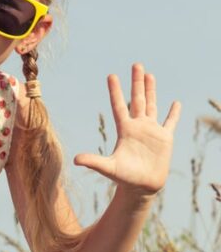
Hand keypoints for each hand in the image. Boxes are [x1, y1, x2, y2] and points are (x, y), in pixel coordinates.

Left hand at [73, 64, 180, 195]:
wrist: (141, 187)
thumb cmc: (124, 178)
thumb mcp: (108, 168)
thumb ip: (93, 162)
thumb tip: (75, 160)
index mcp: (124, 129)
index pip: (119, 105)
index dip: (116, 91)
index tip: (111, 75)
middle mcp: (137, 126)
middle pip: (137, 99)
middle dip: (136, 82)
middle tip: (136, 64)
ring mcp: (151, 131)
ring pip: (152, 105)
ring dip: (151, 90)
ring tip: (150, 74)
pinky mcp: (164, 139)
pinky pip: (170, 122)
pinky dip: (173, 113)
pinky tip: (175, 102)